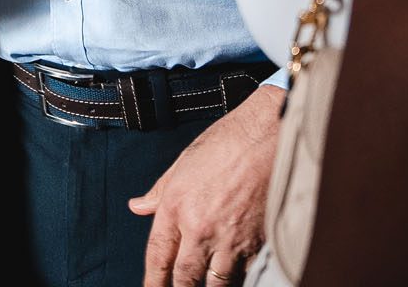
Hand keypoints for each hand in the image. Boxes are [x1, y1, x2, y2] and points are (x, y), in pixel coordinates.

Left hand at [130, 85, 283, 285]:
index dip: (152, 281)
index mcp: (176, 207)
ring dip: (210, 286)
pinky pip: (245, 273)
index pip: (158, 256)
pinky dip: (240, 276)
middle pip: (185, 278)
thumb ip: (159, 191)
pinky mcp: (258, 243)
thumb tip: (138, 206)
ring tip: (206, 284)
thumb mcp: (184, 162)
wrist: (268, 136)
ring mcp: (230, 239)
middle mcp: (200, 228)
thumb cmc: (228, 142)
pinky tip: (236, 273)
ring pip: (216, 283)